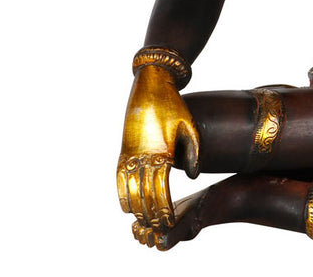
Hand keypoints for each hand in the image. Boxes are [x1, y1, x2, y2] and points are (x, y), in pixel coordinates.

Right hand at [116, 65, 199, 229]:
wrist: (151, 84)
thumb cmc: (174, 105)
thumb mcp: (188, 124)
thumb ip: (193, 150)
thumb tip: (192, 176)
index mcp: (162, 151)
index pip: (161, 189)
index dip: (164, 207)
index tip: (169, 221)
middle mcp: (144, 155)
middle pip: (146, 194)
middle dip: (151, 213)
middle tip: (158, 228)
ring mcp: (131, 153)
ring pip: (130, 189)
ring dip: (136, 208)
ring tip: (142, 222)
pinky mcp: (124, 149)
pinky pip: (119, 177)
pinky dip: (121, 193)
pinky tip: (125, 207)